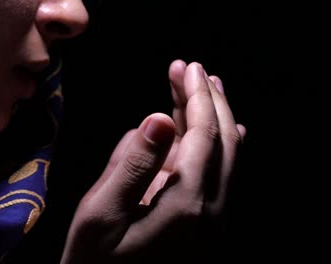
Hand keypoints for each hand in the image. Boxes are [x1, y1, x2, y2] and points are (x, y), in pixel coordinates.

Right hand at [60, 60, 245, 262]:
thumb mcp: (100, 215)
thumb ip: (133, 165)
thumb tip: (160, 118)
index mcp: (188, 203)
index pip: (204, 134)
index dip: (197, 96)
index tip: (187, 67)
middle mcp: (213, 208)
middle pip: (224, 140)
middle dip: (210, 100)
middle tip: (192, 69)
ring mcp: (216, 217)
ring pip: (227, 156)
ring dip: (218, 118)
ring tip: (207, 87)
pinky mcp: (210, 224)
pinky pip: (224, 175)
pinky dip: (223, 145)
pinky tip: (230, 130)